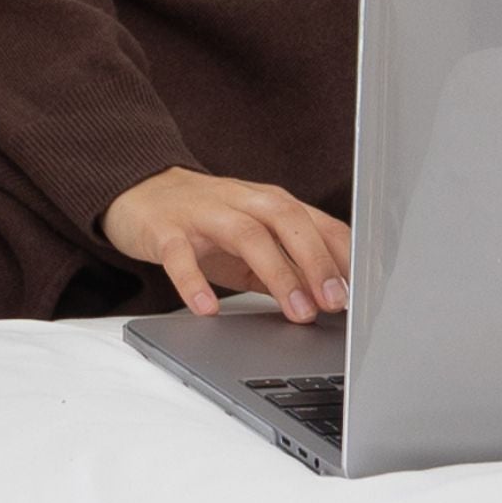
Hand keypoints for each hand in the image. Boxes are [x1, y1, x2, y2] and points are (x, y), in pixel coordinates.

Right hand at [98, 165, 350, 324]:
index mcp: (266, 203)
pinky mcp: (163, 229)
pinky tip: (207, 308)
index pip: (315, 220)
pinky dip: (194, 282)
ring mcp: (200, 212)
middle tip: (334, 302)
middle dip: (315, 259)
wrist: (138, 190)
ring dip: (277, 272)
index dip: (342, 254)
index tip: (363, 292)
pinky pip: (179, 254)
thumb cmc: (205, 223)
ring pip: (245, 233)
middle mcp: (238, 200)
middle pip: (286, 218)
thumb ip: (288, 264)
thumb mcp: (252, 241)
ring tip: (296, 311)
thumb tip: (335, 302)